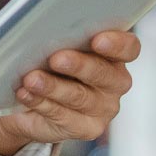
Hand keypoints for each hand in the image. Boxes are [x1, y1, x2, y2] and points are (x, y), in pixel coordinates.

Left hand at [0, 30, 140, 155]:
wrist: (31, 104)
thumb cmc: (49, 65)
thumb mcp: (57, 46)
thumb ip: (61, 37)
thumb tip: (46, 27)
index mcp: (114, 55)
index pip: (129, 48)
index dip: (117, 44)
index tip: (97, 40)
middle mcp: (115, 83)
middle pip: (104, 74)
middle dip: (79, 65)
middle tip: (56, 59)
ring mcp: (103, 108)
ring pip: (79, 96)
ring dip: (53, 87)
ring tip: (31, 79)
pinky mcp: (86, 128)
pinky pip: (63, 116)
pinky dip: (41, 103)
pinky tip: (26, 94)